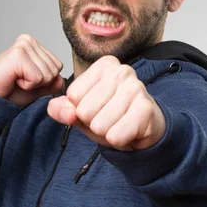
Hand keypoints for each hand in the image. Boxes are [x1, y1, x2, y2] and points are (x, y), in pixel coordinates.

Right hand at [0, 34, 63, 106]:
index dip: (45, 79)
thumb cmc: (12, 90)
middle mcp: (28, 40)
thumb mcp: (39, 87)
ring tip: (16, 79)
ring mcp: (23, 45)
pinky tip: (14, 79)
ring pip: (48, 74)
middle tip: (20, 79)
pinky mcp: (18, 54)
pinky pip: (38, 77)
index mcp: (34, 44)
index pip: (58, 66)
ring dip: (33, 84)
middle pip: (54, 69)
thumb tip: (61, 79)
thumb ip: (53, 82)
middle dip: (40, 82)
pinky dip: (27, 85)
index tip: (26, 78)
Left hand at [47, 56, 165, 150]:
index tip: (99, 107)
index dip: (81, 109)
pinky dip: (119, 141)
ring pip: (99, 125)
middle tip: (110, 119)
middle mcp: (122, 71)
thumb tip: (61, 110)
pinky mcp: (145, 109)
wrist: (145, 127)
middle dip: (94, 123)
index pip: (73, 95)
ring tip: (119, 124)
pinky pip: (115, 136)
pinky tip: (129, 131)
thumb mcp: (82, 111)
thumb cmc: (113, 115)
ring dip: (107, 132)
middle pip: (85, 111)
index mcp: (105, 65)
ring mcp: (136, 88)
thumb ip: (62, 109)